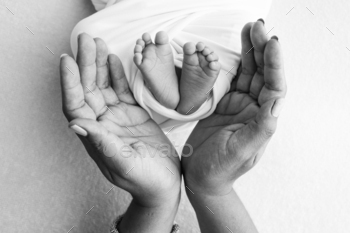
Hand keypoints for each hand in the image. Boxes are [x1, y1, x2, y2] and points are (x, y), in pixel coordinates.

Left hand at [60, 33, 180, 207]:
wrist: (165, 182)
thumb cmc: (145, 180)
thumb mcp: (124, 164)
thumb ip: (102, 144)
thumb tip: (75, 124)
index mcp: (96, 136)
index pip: (75, 105)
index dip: (69, 83)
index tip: (67, 60)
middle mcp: (102, 124)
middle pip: (88, 89)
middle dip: (85, 64)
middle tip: (86, 41)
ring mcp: (117, 117)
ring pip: (103, 86)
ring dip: (99, 65)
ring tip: (97, 43)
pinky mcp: (133, 114)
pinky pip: (121, 90)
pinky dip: (117, 74)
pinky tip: (114, 59)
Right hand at [182, 21, 286, 195]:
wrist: (200, 176)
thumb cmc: (220, 169)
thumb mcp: (240, 151)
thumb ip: (260, 129)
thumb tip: (277, 104)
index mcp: (262, 120)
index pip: (274, 87)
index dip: (275, 64)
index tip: (272, 43)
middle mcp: (254, 110)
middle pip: (263, 74)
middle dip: (262, 50)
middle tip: (257, 28)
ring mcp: (239, 105)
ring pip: (248, 73)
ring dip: (250, 52)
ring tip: (249, 30)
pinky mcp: (224, 104)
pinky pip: (231, 79)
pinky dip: (233, 63)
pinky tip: (235, 50)